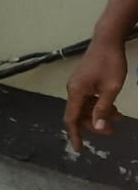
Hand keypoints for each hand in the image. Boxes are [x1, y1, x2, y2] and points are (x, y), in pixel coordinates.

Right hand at [66, 36, 128, 150]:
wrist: (107, 40)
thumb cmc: (111, 63)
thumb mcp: (112, 88)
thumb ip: (104, 109)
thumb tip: (98, 128)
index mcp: (76, 93)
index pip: (71, 119)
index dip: (75, 135)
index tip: (80, 149)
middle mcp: (73, 90)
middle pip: (79, 115)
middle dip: (94, 125)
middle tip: (112, 130)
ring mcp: (77, 85)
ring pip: (85, 107)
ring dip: (99, 115)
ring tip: (118, 118)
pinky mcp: (83, 81)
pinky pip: (88, 99)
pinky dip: (99, 105)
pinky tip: (112, 106)